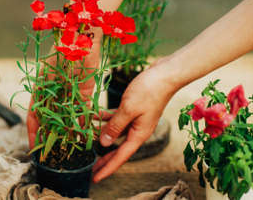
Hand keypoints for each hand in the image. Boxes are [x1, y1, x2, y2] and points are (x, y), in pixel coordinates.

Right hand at [27, 32, 101, 149]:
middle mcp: (55, 94)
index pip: (34, 115)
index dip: (33, 132)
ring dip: (68, 132)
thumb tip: (47, 114)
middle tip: (53, 152)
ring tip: (70, 147)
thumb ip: (51, 94)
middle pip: (51, 120)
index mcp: (42, 89)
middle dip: (52, 136)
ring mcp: (70, 94)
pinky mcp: (85, 92)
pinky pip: (84, 110)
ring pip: (68, 118)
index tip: (34, 147)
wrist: (83, 36)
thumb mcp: (52, 71)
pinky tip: (85, 134)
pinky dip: (84, 122)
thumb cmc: (63, 49)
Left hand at [93, 57, 181, 181]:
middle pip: (118, 149)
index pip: (121, 157)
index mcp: (139, 134)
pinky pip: (116, 118)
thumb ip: (115, 126)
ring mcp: (135, 120)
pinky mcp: (133, 109)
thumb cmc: (149, 91)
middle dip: (104, 159)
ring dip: (101, 135)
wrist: (165, 74)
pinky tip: (94, 115)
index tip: (95, 178)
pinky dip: (105, 118)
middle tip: (91, 169)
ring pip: (115, 133)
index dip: (107, 168)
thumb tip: (103, 144)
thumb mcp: (128, 109)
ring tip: (87, 141)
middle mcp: (137, 130)